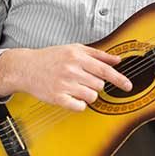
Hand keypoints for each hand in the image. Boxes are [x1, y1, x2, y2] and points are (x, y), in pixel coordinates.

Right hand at [0, 44, 132, 111]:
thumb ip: (97, 54)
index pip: (104, 70)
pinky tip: (71, 97)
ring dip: (87, 94)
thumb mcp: (73, 49)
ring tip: (76, 88)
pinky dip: (79, 104)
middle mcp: (71, 70)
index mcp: (77, 56)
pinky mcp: (57, 98)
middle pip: (99, 85)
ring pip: (91, 96)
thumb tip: (116, 59)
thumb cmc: (50, 58)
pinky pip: (79, 106)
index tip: (128, 86)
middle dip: (95, 85)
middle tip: (82, 80)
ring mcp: (64, 84)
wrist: (25, 68)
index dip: (119, 79)